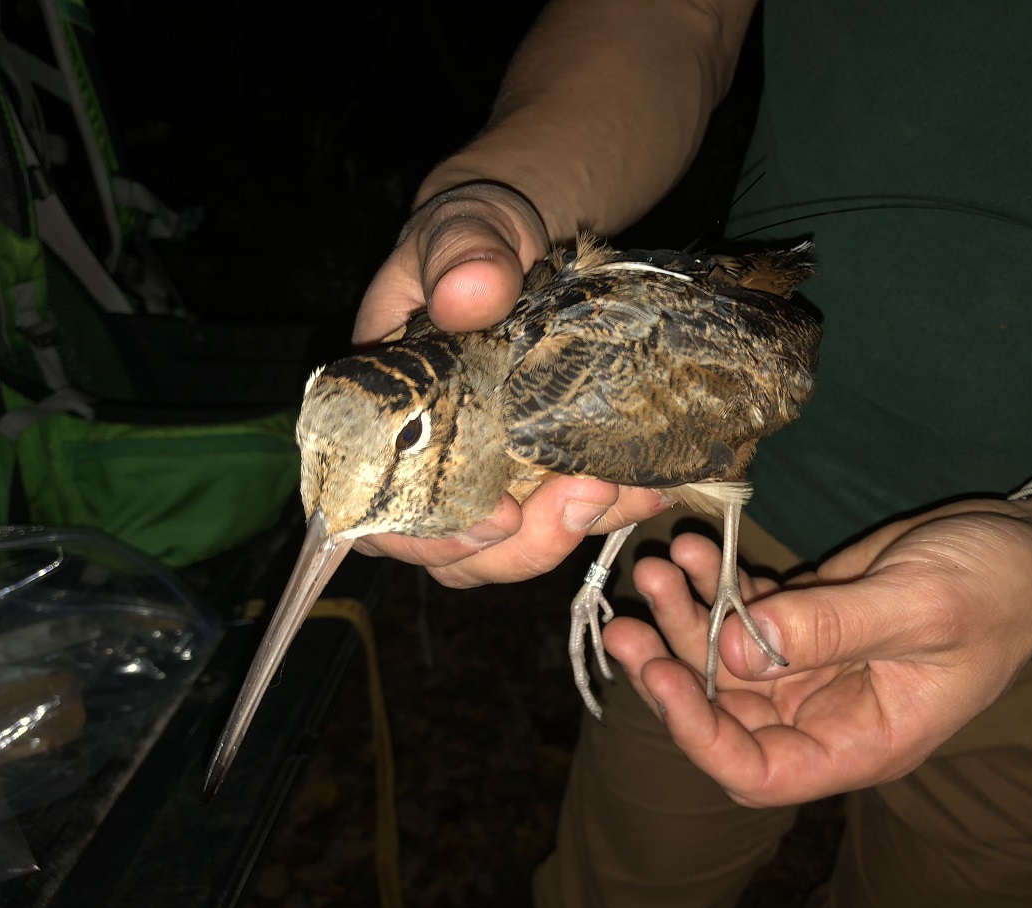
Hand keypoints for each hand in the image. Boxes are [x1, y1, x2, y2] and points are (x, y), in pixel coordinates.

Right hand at [351, 182, 668, 586]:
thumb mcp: (460, 229)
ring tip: (632, 486)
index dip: (431, 537)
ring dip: (578, 532)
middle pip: (457, 553)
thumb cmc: (470, 238)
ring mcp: (489, 478)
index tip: (500, 517)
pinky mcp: (542, 475)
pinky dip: (613, 510)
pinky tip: (653, 480)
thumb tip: (469, 292)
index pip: (378, 514)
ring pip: (516, 549)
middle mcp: (426, 466)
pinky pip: (570, 517)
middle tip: (589, 495)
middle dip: (526, 546)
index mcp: (378, 421)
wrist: (523, 241)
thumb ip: (459, 252)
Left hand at [603, 496, 1031, 805]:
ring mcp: (813, 664)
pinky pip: (745, 611)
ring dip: (686, 613)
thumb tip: (731, 650)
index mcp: (861, 741)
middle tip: (632, 611)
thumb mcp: (921, 606)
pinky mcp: (807, 619)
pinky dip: (716, 583)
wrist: (1029, 546)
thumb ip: (829, 630)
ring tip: (661, 563)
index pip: (757, 772)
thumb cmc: (998, 588)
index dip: (698, 735)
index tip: (658, 675)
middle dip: (672, 662)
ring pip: (723, 655)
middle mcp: (827, 713)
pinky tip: (699, 549)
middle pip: (724, 709)